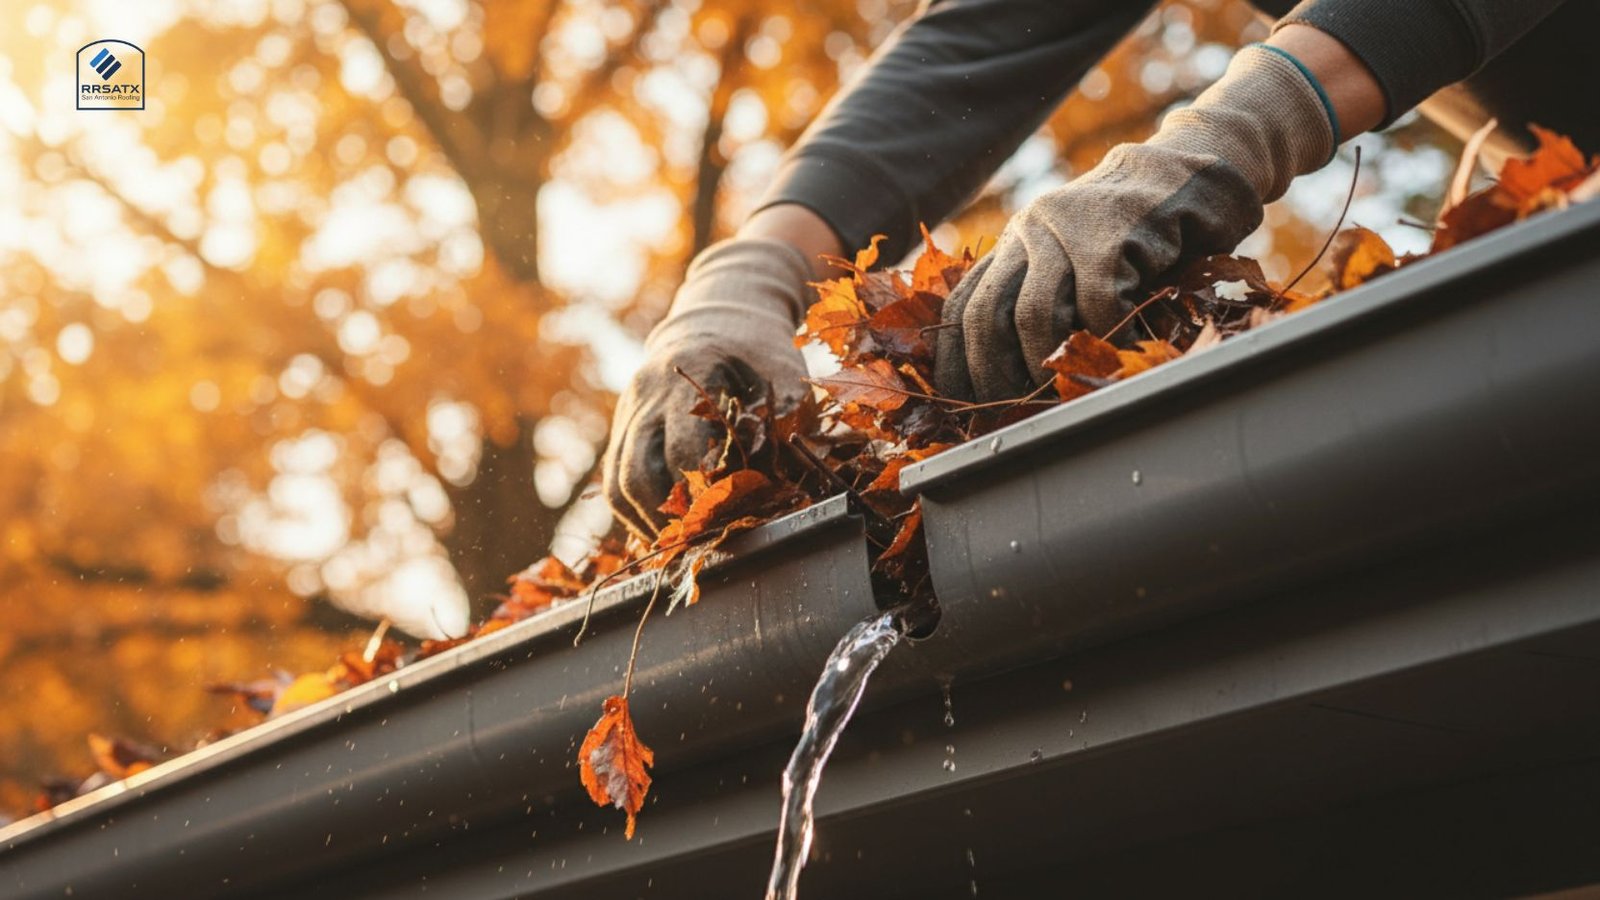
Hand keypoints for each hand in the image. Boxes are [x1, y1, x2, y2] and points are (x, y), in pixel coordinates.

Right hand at [602, 238, 812, 538]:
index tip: (732, 519)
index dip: (706, 495)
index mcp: (687, 374)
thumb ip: (783, 424)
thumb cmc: (759, 351)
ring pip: (619, 484)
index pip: (683, 450)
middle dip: (671, 521)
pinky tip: (662, 534)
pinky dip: (635, 515)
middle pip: (639, 475)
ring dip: (647, 525)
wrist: (717, 318)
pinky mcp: (623, 428)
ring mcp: (629, 412)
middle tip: (703, 547)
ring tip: (680, 551)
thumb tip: (781, 485)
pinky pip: (615, 481)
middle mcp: (647, 395)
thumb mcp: (784, 375)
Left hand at [935, 43, 1337, 401]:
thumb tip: (1017, 379)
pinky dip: (1112, 339)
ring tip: (1065, 392)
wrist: (1202, 170)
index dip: (956, 359)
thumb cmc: (1144, 236)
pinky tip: (1126, 352)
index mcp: (1016, 242)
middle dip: (994, 374)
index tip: (962, 403)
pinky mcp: (1115, 231)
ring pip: (1036, 315)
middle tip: (1012, 411)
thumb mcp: (1082, 261)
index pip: (964, 305)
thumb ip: (1050, 299)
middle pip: (987, 315)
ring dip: (1049, 364)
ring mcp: (1070, 227)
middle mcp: (1030, 230)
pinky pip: (1100, 306)